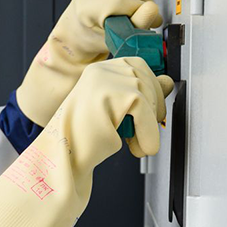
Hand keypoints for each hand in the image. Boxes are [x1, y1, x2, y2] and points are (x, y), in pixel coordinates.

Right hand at [0, 57, 173, 226]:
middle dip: (154, 108)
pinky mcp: (113, 95)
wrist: (59, 160)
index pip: (139, 65)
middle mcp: (100, 70)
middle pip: (148, 77)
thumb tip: (168, 82)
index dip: (150, 91)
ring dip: (149, 126)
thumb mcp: (115, 112)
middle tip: (141, 133)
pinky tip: (137, 148)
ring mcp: (105, 80)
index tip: (148, 115)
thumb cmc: (81, 142)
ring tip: (135, 144)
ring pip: (150, 95)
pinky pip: (146, 111)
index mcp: (98, 71)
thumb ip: (139, 94)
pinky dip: (148, 135)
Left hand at [16, 0, 162, 126]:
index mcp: (89, 5)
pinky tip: (119, 5)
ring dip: (135, 5)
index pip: (128, 4)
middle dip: (136, 12)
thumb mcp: (115, 40)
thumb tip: (153, 9)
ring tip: (119, 16)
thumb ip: (136, 25)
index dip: (140, 17)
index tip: (136, 27)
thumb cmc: (91, 38)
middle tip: (123, 25)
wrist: (76, 29)